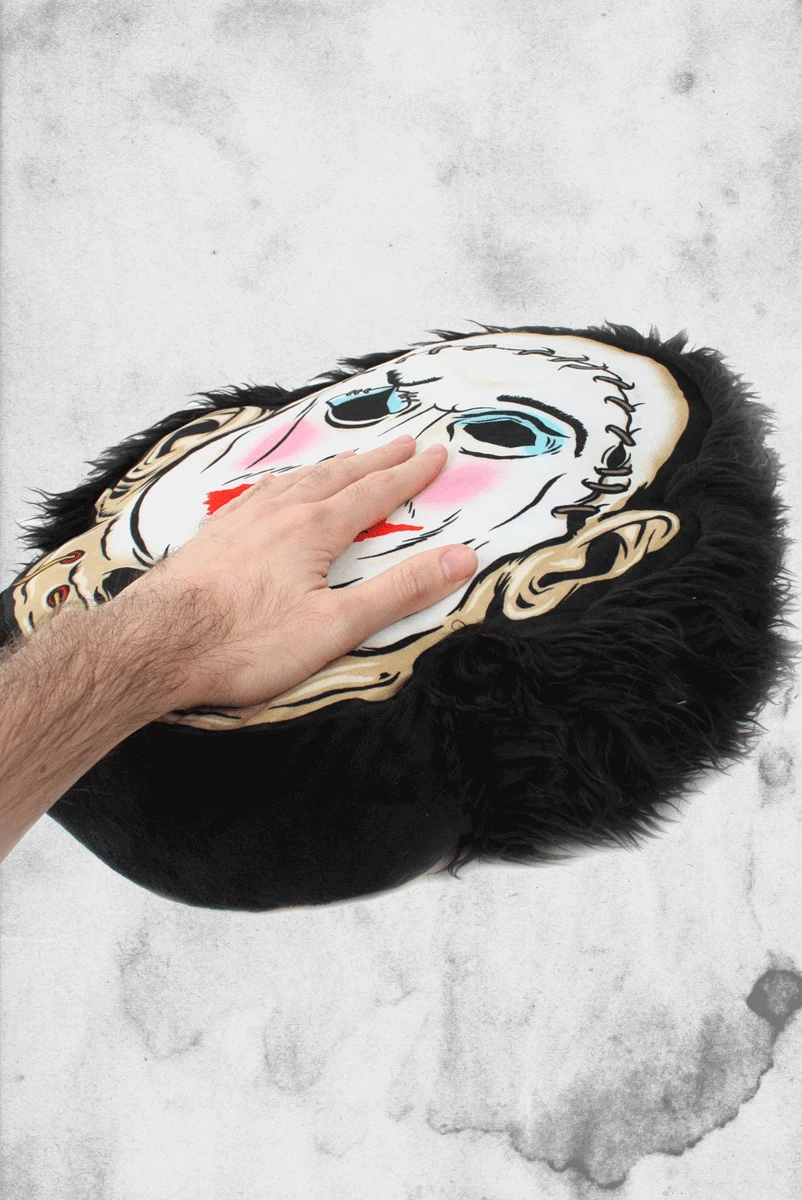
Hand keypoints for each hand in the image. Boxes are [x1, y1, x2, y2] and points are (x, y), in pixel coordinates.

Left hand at [116, 434, 477, 711]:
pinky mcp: (214, 535)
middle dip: (377, 460)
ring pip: (298, 480)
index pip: (375, 493)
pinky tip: (279, 486)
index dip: (409, 475)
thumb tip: (461, 559)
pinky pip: (260, 492)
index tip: (435, 454)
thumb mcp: (337, 626)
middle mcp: (279, 512)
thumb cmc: (245, 643)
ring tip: (352, 457)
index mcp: (314, 529)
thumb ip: (400, 591)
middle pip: (339, 477)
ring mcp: (242, 520)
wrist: (155, 645)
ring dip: (333, 466)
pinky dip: (286, 481)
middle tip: (404, 442)